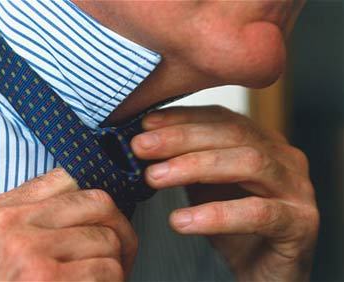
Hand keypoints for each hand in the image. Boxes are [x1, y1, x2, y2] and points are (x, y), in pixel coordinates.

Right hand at [0, 168, 136, 280]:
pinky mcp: (47, 278)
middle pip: (96, 202)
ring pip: (108, 238)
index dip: (92, 202)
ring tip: (100, 278)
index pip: (67, 179)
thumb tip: (84, 200)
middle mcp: (10, 224)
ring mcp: (28, 251)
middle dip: (118, 227)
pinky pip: (108, 269)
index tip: (100, 219)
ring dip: (115, 263)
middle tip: (121, 248)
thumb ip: (32, 218)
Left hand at [131, 106, 318, 281]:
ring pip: (248, 163)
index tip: (145, 124)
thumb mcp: (204, 189)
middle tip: (141, 147)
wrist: (264, 271)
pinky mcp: (300, 223)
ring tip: (154, 178)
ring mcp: (296, 188)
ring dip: (195, 167)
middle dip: (181, 138)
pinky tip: (181, 220)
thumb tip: (144, 144)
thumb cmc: (234, 228)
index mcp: (262, 142)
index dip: (182, 118)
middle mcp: (283, 158)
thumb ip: (185, 164)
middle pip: (233, 133)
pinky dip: (216, 214)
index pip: (221, 118)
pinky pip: (258, 212)